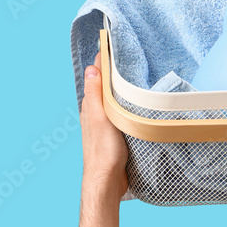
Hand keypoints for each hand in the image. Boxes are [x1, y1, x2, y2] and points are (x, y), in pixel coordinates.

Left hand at [80, 53, 127, 196]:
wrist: (108, 182)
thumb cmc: (103, 152)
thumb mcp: (101, 118)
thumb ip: (95, 95)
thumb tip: (92, 68)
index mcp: (90, 107)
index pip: (97, 77)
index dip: (104, 61)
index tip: (113, 45)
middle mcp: (95, 113)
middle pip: (105, 87)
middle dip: (114, 72)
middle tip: (129, 56)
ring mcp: (105, 124)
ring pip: (113, 101)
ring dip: (121, 89)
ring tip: (135, 75)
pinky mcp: (115, 135)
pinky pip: (120, 114)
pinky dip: (126, 105)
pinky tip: (136, 104)